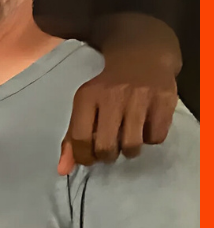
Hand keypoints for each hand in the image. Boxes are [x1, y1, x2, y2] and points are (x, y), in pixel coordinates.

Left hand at [59, 65, 177, 173]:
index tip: (90, 159)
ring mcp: (140, 97)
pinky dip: (151, 139)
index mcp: (87, 97)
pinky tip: (146, 128)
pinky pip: (156, 137)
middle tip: (110, 151)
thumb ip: (72, 137)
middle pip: (106, 146)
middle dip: (107, 156)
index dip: (84, 157)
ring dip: (129, 151)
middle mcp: (113, 96)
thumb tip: (63, 170)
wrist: (142, 57)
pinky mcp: (164, 100)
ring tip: (128, 142)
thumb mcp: (85, 106)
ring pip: (132, 144)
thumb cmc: (108, 89)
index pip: (80, 138)